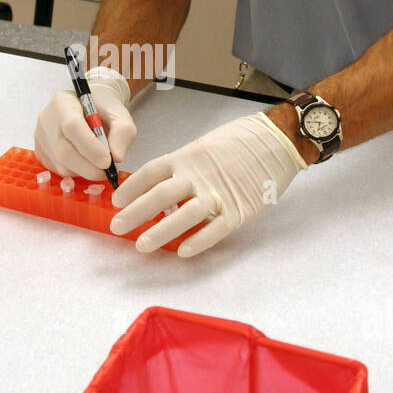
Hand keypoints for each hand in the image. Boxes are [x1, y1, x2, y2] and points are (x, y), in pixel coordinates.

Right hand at [35, 66, 136, 179]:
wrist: (88, 107)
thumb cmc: (103, 109)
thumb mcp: (120, 114)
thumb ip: (123, 132)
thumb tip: (117, 157)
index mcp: (64, 102)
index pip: (72, 127)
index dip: (90, 148)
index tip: (108, 162)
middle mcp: (47, 119)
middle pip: (63, 151)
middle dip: (89, 167)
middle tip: (108, 171)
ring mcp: (40, 137)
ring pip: (62, 164)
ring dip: (84, 170)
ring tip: (98, 161)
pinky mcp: (40, 152)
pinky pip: (58, 169)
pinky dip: (76, 171)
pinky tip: (85, 160)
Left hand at [109, 112, 306, 256]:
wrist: (276, 141)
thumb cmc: (239, 142)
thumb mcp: (204, 146)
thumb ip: (183, 167)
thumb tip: (161, 188)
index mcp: (187, 157)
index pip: (151, 172)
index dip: (131, 188)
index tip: (116, 202)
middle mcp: (198, 175)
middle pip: (161, 195)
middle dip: (136, 212)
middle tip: (117, 227)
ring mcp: (219, 193)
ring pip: (184, 215)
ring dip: (161, 231)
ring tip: (142, 245)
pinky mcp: (239, 210)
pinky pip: (215, 229)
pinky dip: (199, 241)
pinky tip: (183, 252)